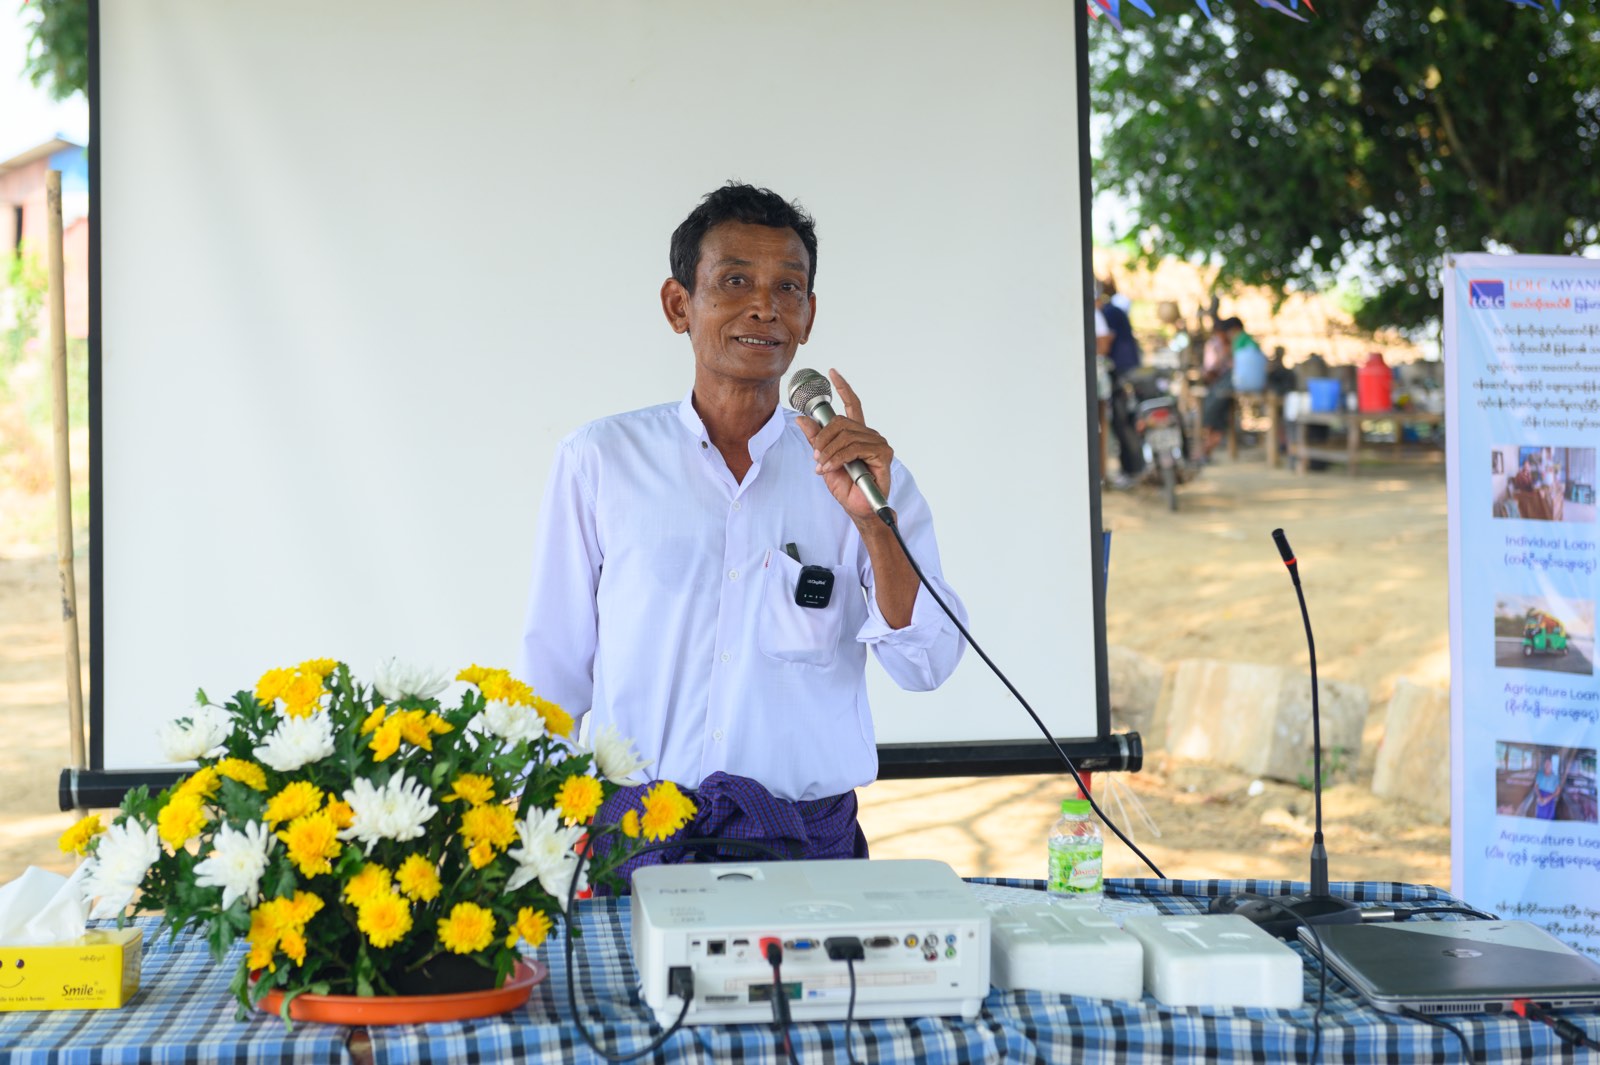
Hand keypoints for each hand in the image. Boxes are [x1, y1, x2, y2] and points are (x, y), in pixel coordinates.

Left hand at [796, 368, 892, 523]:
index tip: (833, 372)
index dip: (843, 387)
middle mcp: (869, 435)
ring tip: (821, 466)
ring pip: (845, 436)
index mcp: (857, 434)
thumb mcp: (824, 459)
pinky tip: (830, 467)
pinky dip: (837, 458)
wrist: (857, 508)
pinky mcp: (882, 455)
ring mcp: (878, 444)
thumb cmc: (846, 486)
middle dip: (823, 439)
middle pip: (841, 423)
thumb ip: (816, 439)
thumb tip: (802, 419)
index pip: (852, 404)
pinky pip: (853, 449)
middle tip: (815, 457)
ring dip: (828, 452)